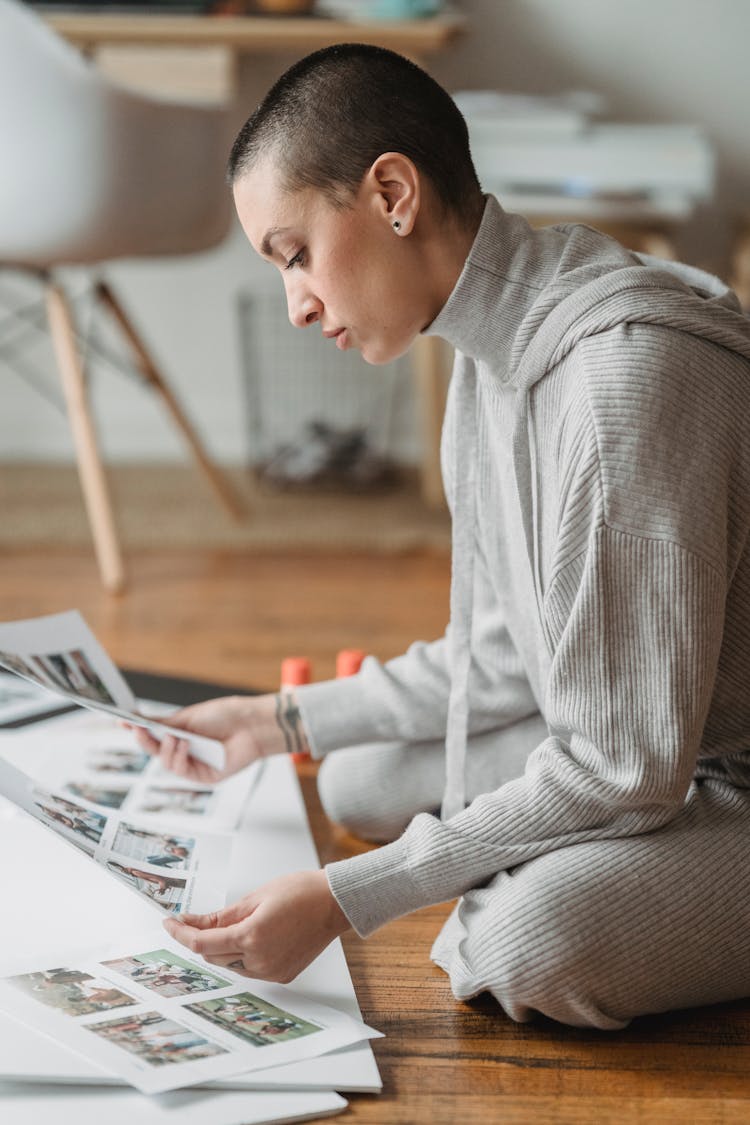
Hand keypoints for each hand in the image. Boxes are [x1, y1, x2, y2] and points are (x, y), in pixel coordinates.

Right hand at [127, 692, 298, 783]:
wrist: (252, 725)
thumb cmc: (226, 716)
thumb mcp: (190, 716)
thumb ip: (164, 721)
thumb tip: (138, 718)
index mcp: (181, 734)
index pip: (154, 735)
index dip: (138, 730)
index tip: (121, 721)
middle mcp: (186, 751)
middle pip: (156, 751)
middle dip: (145, 741)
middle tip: (136, 729)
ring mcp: (194, 765)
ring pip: (167, 762)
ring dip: (166, 749)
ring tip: (173, 736)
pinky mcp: (203, 777)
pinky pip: (183, 771)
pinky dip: (179, 757)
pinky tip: (184, 744)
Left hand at [163, 870, 349, 984]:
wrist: (335, 903)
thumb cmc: (300, 891)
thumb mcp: (255, 897)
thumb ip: (221, 916)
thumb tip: (192, 923)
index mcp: (251, 937)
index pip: (202, 944)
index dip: (181, 934)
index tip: (169, 923)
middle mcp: (260, 960)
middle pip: (214, 956)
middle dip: (204, 939)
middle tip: (197, 920)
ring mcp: (272, 971)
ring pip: (232, 965)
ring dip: (224, 949)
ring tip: (237, 924)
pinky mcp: (282, 975)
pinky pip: (251, 969)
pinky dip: (244, 955)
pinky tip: (253, 937)